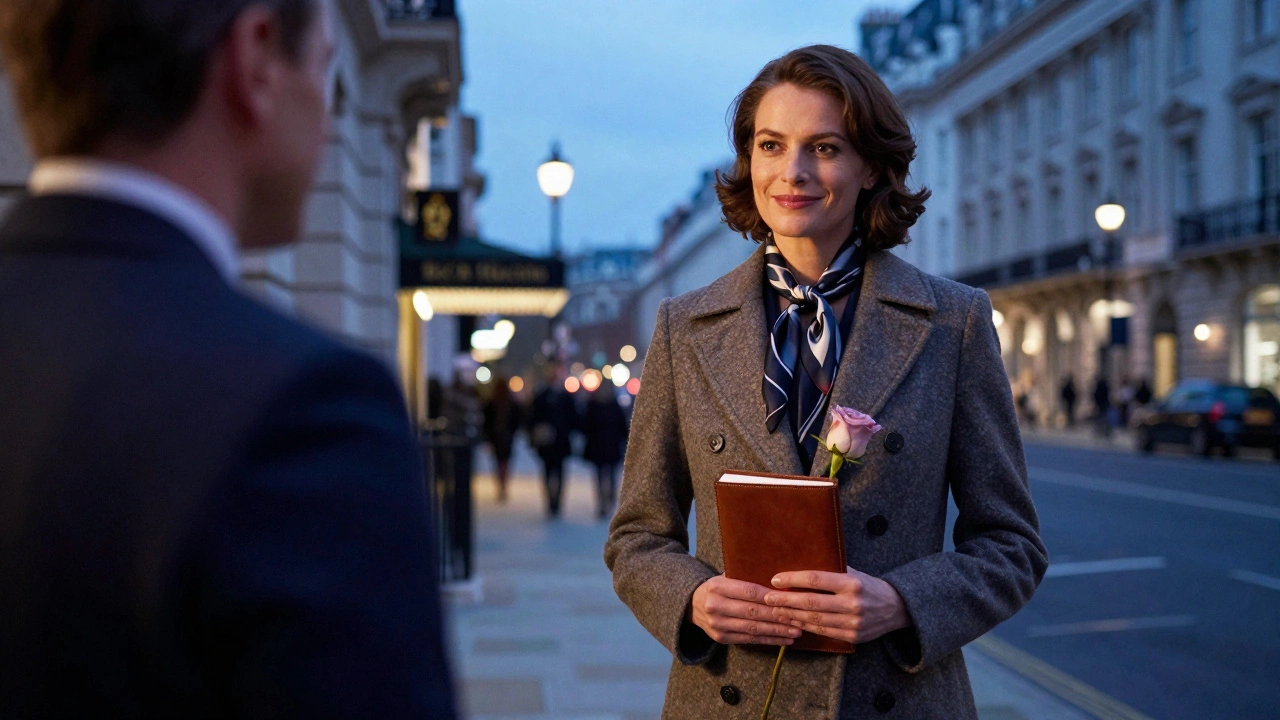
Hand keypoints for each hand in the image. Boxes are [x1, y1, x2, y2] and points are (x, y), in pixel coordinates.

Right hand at [690, 575, 801, 645]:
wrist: (692, 605)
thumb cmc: (717, 587)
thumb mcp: (725, 576)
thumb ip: (745, 577)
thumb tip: (779, 580)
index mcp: (717, 587)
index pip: (749, 592)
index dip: (770, 597)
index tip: (789, 599)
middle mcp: (715, 606)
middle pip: (752, 612)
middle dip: (778, 616)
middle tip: (798, 618)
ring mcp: (718, 625)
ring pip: (753, 629)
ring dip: (777, 631)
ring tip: (796, 631)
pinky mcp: (721, 638)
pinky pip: (749, 640)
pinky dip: (769, 640)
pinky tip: (784, 640)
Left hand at [764, 567, 909, 644]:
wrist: (896, 608)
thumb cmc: (868, 585)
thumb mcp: (854, 572)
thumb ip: (831, 569)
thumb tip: (800, 562)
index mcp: (852, 583)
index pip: (816, 579)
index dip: (793, 579)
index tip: (775, 579)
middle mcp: (853, 603)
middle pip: (811, 602)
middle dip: (786, 600)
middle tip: (767, 597)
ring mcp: (853, 623)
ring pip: (814, 620)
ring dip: (791, 615)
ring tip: (775, 609)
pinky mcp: (852, 637)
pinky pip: (823, 631)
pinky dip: (805, 626)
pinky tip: (792, 620)